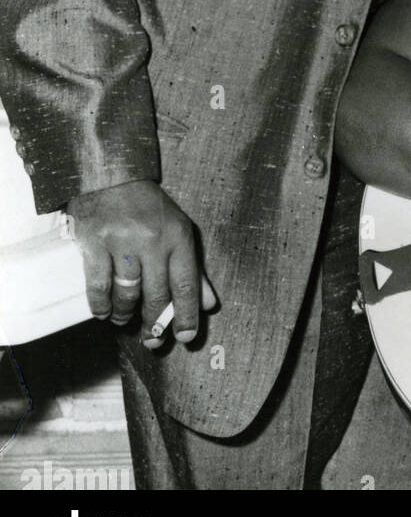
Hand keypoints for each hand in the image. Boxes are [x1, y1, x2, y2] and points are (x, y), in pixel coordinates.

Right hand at [66, 179, 214, 348]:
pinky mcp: (95, 244)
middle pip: (156, 295)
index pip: (187, 284)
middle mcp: (153, 241)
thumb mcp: (179, 230)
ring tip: (126, 321)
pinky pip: (99, 286)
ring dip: (127, 315)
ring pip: (127, 294)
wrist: (111, 175)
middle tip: (154, 341)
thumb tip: (209, 303)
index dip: (187, 315)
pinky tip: (105, 312)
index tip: (187, 337)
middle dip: (155, 324)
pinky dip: (102, 306)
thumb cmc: (148, 207)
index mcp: (178, 236)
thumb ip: (194, 268)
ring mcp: (122, 242)